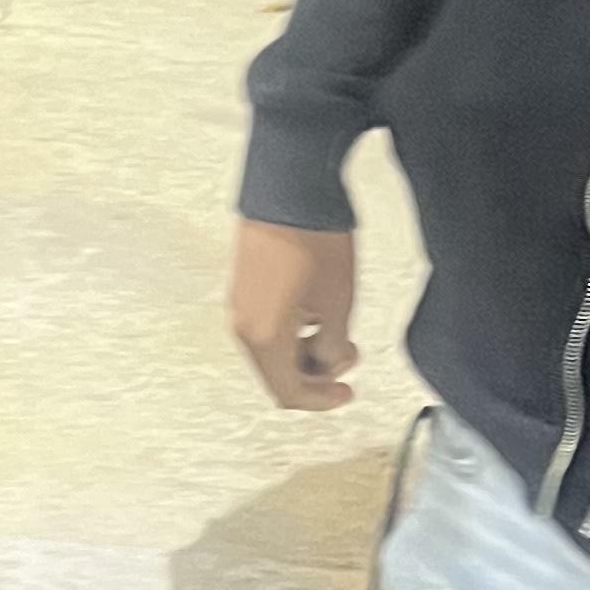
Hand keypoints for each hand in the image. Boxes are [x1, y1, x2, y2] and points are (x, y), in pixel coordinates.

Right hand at [229, 222, 359, 412]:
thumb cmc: (314, 241)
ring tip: (339, 328)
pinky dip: (293, 332)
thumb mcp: (338, 303)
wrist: (290, 189)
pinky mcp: (244, 287)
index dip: (322, 400)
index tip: (346, 392)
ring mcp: (241, 305)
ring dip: (307, 350)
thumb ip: (333, 348)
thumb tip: (329, 364)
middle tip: (349, 354)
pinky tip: (318, 311)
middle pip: (279, 373)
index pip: (289, 393)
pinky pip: (267, 326)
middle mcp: (244, 326)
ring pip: (274, 349)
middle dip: (318, 372)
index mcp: (264, 338)